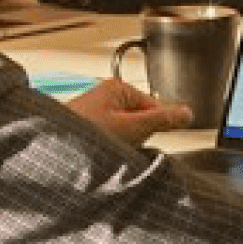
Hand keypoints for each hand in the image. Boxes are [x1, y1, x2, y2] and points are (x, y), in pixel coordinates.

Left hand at [70, 77, 192, 144]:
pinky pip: (109, 139)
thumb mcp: (134, 127)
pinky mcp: (87, 129)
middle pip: (139, 119)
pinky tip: (102, 154)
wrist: (56, 152)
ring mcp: (94, 112)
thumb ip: (162, 119)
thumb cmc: (88, 134)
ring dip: (122, 144)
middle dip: (137, 137)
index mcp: (118, 89)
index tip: (156, 139)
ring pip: (124, 132)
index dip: (157, 125)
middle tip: (125, 145)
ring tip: (110, 150)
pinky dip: (109, 148)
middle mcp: (105, 96)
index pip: (154, 106)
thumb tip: (187, 112)